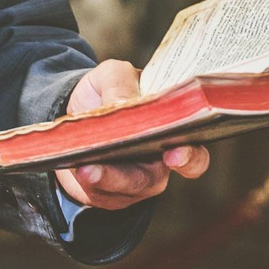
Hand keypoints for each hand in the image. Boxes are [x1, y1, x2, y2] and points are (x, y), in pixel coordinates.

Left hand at [56, 60, 210, 209]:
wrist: (75, 113)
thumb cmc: (107, 93)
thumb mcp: (112, 75)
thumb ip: (120, 81)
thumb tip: (124, 103)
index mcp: (171, 130)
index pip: (194, 152)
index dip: (189, 158)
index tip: (174, 154)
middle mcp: (158, 161)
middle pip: (155, 180)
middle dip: (134, 177)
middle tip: (119, 168)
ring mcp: (133, 180)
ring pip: (124, 188)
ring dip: (106, 179)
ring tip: (86, 168)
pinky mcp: (108, 193)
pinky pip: (101, 194)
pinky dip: (89, 181)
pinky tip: (76, 169)